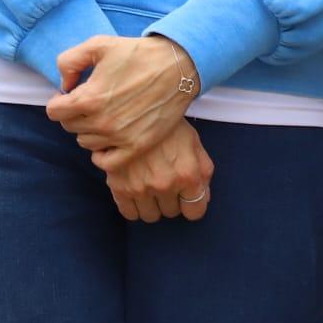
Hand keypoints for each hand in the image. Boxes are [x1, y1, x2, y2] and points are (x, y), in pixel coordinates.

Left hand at [46, 35, 197, 160]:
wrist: (177, 67)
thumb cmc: (136, 54)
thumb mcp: (96, 45)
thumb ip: (68, 62)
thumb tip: (64, 86)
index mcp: (89, 98)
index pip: (54, 111)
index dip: (58, 101)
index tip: (70, 94)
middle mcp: (102, 122)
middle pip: (69, 126)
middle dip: (73, 113)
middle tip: (88, 102)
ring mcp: (121, 137)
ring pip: (85, 142)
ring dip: (87, 130)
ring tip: (101, 115)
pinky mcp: (138, 146)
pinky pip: (107, 162)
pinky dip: (102, 153)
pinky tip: (107, 139)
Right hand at [98, 119, 213, 222]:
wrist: (134, 106)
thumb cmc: (167, 124)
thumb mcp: (194, 143)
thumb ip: (203, 173)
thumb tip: (202, 198)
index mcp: (188, 175)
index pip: (194, 212)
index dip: (190, 204)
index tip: (183, 196)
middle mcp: (166, 184)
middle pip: (171, 212)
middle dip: (170, 200)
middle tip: (163, 183)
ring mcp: (141, 186)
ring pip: (150, 216)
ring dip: (151, 205)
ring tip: (148, 187)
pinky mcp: (118, 185)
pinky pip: (128, 212)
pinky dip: (132, 207)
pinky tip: (133, 191)